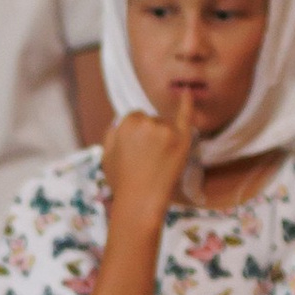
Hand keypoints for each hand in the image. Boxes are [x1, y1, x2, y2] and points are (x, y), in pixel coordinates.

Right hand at [101, 98, 195, 223]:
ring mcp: (166, 130)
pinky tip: (188, 92)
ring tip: (157, 163)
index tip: (136, 153)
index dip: (135, 136)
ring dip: (163, 139)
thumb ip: (113, 134)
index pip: (134, 118)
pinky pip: (185, 116)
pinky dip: (187, 103)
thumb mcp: (106, 155)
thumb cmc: (122, 182)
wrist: (141, 203)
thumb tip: (121, 121)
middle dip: (149, 136)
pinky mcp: (183, 139)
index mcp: (126, 123)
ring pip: (165, 125)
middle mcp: (147, 122)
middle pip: (151, 120)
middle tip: (146, 161)